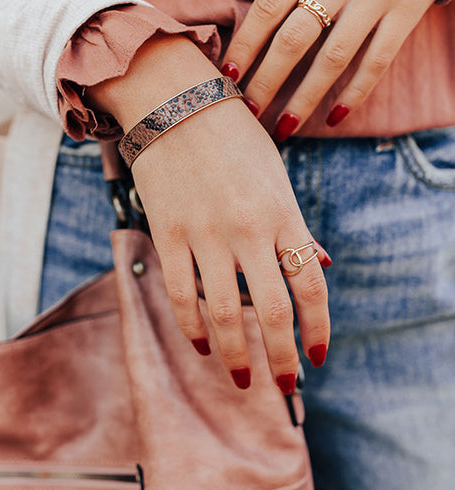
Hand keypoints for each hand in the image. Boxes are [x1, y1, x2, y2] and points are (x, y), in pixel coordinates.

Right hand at [89, 36, 329, 390]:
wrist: (176, 102)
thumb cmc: (234, 138)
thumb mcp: (277, 177)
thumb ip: (297, 226)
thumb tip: (322, 265)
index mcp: (282, 213)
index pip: (311, 284)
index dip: (318, 328)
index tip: (317, 357)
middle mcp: (248, 229)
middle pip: (273, 311)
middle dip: (282, 358)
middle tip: (284, 386)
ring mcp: (205, 234)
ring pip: (226, 313)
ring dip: (237, 355)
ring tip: (243, 378)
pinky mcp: (168, 234)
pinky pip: (182, 294)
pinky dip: (194, 327)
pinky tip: (202, 345)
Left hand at [222, 0, 451, 136]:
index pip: (269, 5)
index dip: (245, 43)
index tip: (227, 76)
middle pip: (295, 37)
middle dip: (267, 79)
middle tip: (248, 111)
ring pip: (333, 57)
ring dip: (305, 97)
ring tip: (284, 127)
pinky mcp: (407, 12)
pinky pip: (377, 61)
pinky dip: (355, 93)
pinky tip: (334, 117)